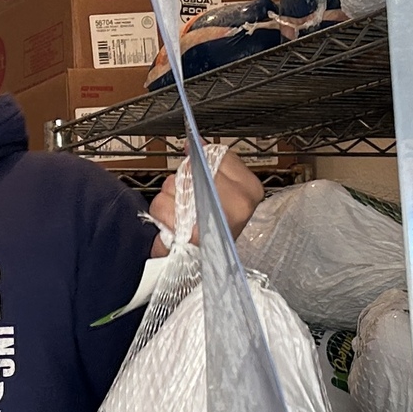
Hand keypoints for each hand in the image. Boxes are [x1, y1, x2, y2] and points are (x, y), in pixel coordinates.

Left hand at [148, 149, 265, 256]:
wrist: (197, 269)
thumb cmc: (211, 232)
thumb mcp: (220, 194)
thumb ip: (211, 164)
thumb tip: (196, 143)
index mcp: (251, 190)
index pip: (217, 155)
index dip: (199, 164)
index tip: (197, 175)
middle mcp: (239, 204)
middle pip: (193, 169)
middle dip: (183, 183)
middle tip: (189, 203)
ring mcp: (215, 220)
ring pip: (175, 185)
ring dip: (169, 199)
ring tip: (181, 217)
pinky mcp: (191, 235)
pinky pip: (163, 205)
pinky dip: (161, 214)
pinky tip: (171, 226)